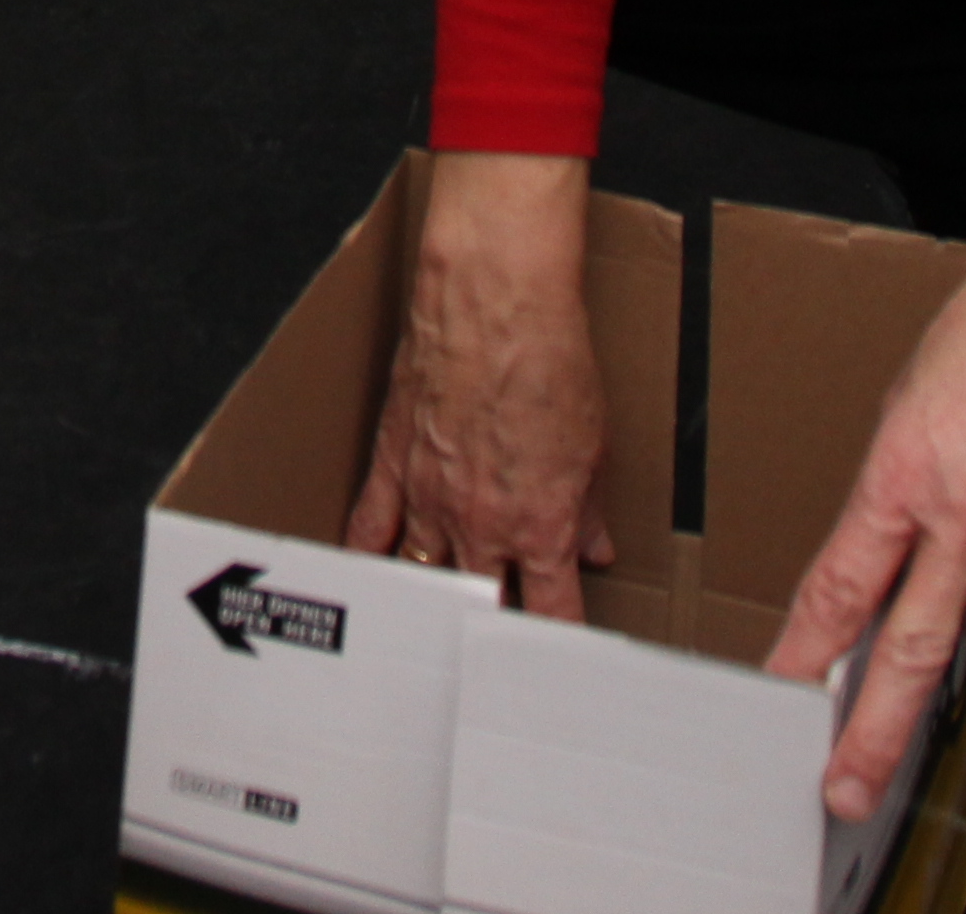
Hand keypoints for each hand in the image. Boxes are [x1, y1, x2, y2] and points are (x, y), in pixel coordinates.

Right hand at [343, 151, 617, 618]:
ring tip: (438, 629)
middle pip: (481, 607)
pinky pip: (372, 525)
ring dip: (434, 600)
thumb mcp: (593, 442)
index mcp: (540, 527)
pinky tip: (370, 577)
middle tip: (499, 650)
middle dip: (492, 631)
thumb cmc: (548, 358)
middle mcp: (481, 525)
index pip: (551, 612)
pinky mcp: (393, 462)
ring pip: (425, 575)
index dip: (559, 644)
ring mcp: (430, 498)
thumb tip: (594, 546)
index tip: (562, 663)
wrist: (496, 302)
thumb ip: (589, 506)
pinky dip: (370, 555)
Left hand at [761, 157, 965, 816]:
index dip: (806, 651)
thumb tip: (884, 552)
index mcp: (910, 471)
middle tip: (846, 785)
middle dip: (874, 732)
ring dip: (957, 594)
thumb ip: (894, 485)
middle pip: (913, 651)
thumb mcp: (910, 396)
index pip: (843, 587)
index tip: (782, 690)